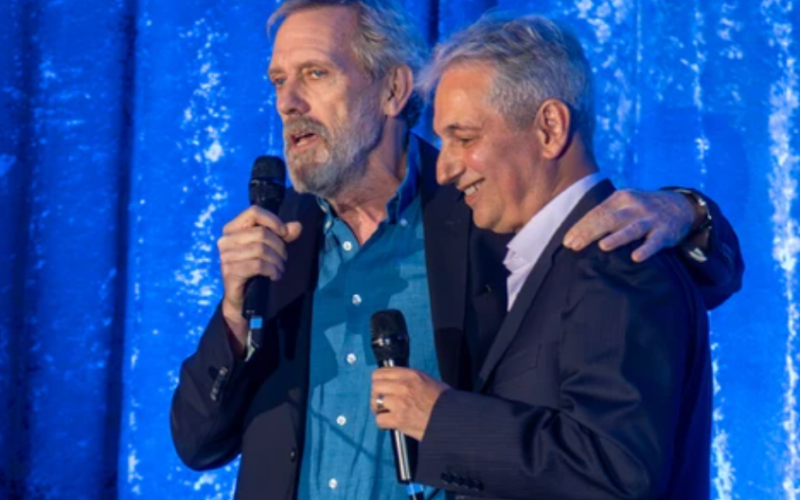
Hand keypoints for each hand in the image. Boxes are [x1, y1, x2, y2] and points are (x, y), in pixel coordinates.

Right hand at [217, 206, 302, 349]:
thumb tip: (297, 226)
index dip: (273, 220)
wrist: (243, 298)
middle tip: (284, 259)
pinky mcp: (230, 271)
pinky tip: (275, 276)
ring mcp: (226, 256)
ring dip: (277, 261)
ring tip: (280, 269)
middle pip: (261, 233)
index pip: (254, 212)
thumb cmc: (255, 270)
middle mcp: (226, 240)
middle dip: (279, 247)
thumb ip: (282, 236)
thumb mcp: (270, 249)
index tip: (284, 233)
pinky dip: (272, 270)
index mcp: (233, 229)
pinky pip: (258, 265)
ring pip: (261, 249)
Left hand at [370, 368, 448, 440]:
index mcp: (410, 375)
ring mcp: (399, 403)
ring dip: (379, 409)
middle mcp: (402, 386)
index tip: (382, 387)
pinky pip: (379, 420)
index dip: (379, 381)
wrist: (452, 418)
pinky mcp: (399, 419)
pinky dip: (383, 423)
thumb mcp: (427, 380)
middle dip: (377, 395)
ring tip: (387, 412)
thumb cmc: (444, 401)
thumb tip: (395, 382)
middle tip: (384, 402)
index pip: (380, 373)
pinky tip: (391, 422)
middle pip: (375, 386)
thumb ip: (409, 379)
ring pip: (375, 402)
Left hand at [563, 189, 696, 261]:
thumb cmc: (642, 208)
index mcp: (621, 198)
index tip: (567, 240)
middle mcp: (635, 206)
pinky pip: (655, 242)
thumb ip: (605, 213)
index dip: (581, 227)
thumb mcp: (624, 203)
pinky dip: (646, 249)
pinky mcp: (665, 232)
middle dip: (590, 233)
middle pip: (609, 220)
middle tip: (575, 246)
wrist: (681, 205)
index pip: (596, 213)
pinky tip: (636, 257)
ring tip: (603, 246)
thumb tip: (578, 231)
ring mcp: (651, 219)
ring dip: (617, 238)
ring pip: (631, 229)